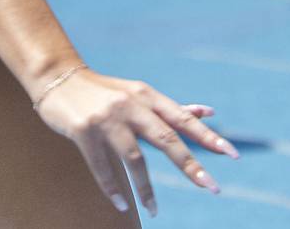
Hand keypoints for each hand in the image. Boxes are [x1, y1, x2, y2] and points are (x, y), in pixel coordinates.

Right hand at [34, 67, 237, 216]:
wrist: (58, 78)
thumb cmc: (104, 91)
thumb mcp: (139, 94)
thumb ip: (172, 108)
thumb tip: (210, 111)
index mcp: (146, 95)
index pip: (182, 119)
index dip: (208, 137)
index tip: (231, 155)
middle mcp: (130, 105)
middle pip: (166, 139)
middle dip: (191, 165)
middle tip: (211, 187)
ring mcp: (107, 119)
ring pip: (134, 160)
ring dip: (146, 190)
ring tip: (155, 211)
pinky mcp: (84, 131)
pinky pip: (102, 168)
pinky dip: (113, 189)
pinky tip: (122, 205)